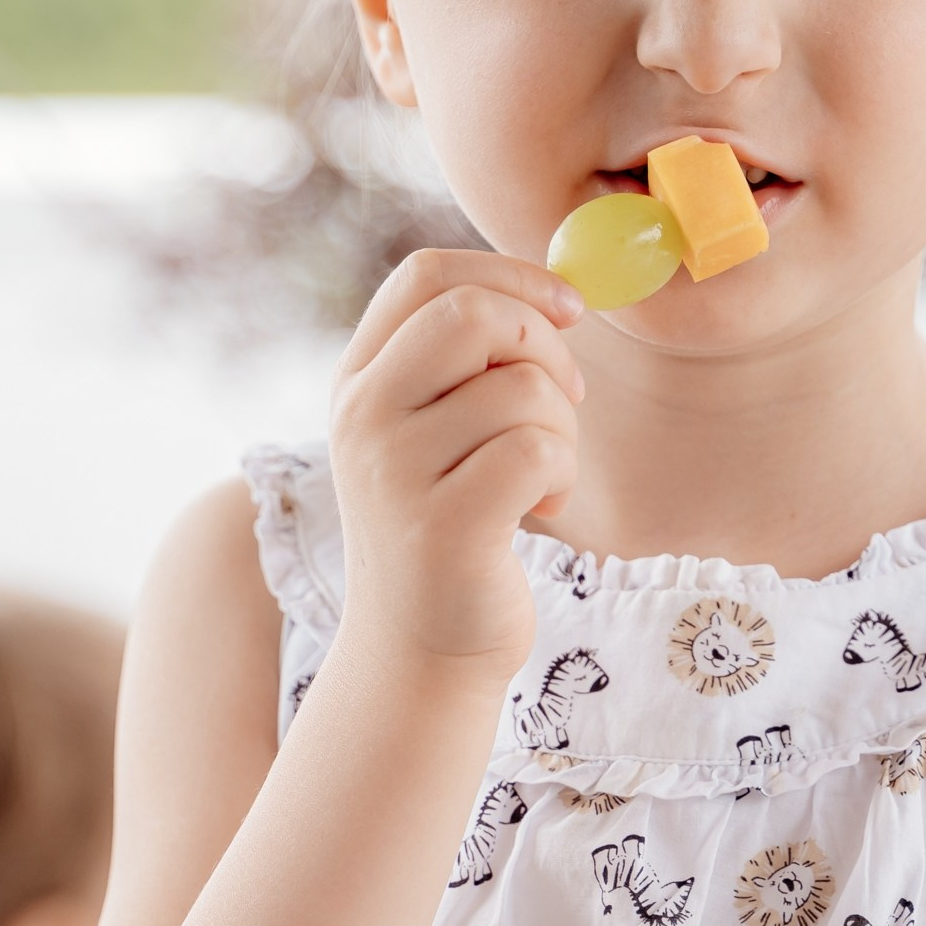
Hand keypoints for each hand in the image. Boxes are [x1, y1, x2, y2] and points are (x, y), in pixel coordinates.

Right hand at [329, 252, 583, 678]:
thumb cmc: (447, 528)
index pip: (427, 276)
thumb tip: (556, 296)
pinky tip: (541, 507)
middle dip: (544, 346)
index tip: (567, 309)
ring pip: (522, 388)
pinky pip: (538, 450)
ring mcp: (395, 472)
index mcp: (358, 380)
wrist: (417, 650)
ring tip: (542, 476)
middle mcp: (362, 417)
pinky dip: (562, 473)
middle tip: (561, 399)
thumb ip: (465, 363)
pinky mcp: (444, 526)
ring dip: (563, 426)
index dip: (509, 275)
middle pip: (473, 315)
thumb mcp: (431, 432)